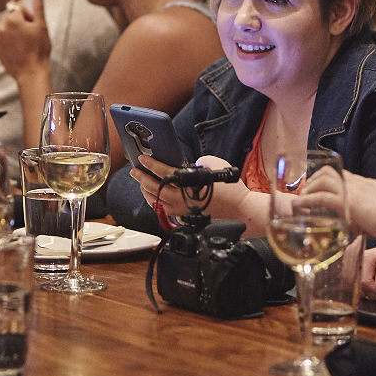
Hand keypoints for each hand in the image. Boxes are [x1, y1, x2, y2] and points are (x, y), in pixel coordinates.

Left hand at [0, 0, 49, 80]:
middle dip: (21, 23)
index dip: (29, 17)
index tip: (34, 28)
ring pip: (7, 28)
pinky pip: (2, 38)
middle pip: (12, 17)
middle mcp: (1, 26)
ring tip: (24, 45)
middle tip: (30, 37)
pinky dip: (8, 41)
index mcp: (12, 18)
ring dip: (14, 32)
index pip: (19, 8)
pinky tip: (18, 50)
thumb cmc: (39, 49)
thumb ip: (38, 6)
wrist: (31, 72)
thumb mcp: (42, 26)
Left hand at [130, 152, 253, 221]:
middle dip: (141, 178)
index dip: (151, 164)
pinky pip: (163, 211)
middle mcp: (182, 199)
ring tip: (141, 183)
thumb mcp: (216, 165)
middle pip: (154, 188)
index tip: (142, 158)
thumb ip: (201, 161)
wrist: (240, 211)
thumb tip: (193, 164)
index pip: (164, 173)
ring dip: (146, 191)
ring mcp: (181, 210)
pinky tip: (154, 197)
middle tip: (134, 170)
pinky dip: (156, 203)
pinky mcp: (184, 217)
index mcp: (188, 184)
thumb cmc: (231, 189)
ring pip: (156, 202)